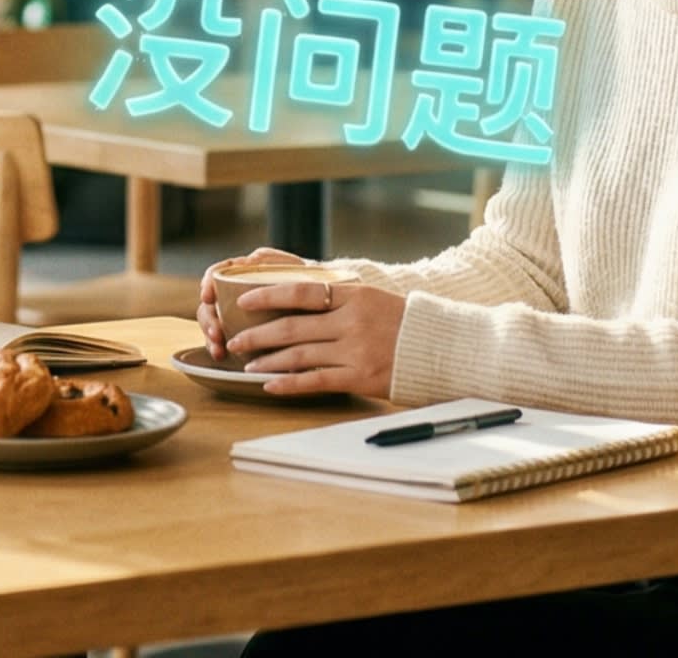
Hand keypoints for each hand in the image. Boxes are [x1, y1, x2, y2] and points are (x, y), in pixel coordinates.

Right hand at [197, 247, 304, 356]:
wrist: (328, 308)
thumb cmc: (313, 284)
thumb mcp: (297, 269)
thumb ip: (275, 262)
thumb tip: (251, 259)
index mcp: (248, 271)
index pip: (219, 271)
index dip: (208, 282)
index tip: (207, 296)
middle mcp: (237, 291)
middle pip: (211, 300)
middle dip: (208, 318)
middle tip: (216, 333)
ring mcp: (237, 313)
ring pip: (213, 320)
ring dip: (210, 335)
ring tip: (218, 349)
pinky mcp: (243, 333)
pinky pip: (223, 338)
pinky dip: (218, 346)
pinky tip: (220, 356)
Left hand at [231, 281, 405, 400]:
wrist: (442, 348)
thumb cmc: (405, 322)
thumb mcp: (373, 298)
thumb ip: (340, 300)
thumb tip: (298, 302)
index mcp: (353, 295)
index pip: (301, 291)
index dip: (268, 295)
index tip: (244, 301)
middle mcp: (351, 321)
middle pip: (293, 327)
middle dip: (258, 335)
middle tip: (235, 340)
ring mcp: (355, 350)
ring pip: (299, 355)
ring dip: (268, 361)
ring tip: (248, 365)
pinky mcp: (360, 377)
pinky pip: (316, 381)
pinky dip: (289, 384)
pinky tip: (271, 386)